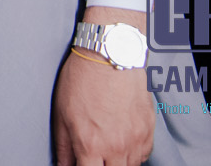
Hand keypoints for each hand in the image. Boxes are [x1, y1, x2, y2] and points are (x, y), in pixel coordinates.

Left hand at [51, 7, 153, 165]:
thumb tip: (62, 165)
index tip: (81, 164)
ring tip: (105, 150)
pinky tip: (121, 143)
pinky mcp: (149, 132)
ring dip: (117, 163)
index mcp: (91, 145)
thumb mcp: (61, 113)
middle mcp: (116, 148)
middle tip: (93, 157)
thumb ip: (63, 146)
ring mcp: (135, 141)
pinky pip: (143, 156)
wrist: (111, 56)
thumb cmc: (83, 79)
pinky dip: (132, 155)